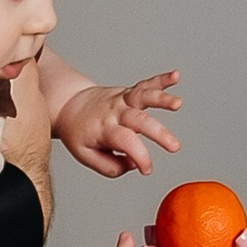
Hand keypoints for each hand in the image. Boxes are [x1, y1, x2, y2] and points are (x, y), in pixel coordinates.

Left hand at [57, 69, 182, 180]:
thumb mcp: (86, 155)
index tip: (147, 170)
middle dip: (159, 133)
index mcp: (104, 129)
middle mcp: (115, 112)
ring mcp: (123, 100)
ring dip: (162, 99)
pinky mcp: (129, 92)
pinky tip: (176, 75)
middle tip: (175, 146)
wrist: (69, 104)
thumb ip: (110, 166)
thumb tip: (134, 164)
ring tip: (178, 103)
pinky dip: (162, 80)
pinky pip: (146, 84)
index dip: (140, 157)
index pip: (126, 142)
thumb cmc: (80, 133)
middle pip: (139, 120)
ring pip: (143, 96)